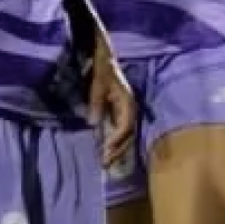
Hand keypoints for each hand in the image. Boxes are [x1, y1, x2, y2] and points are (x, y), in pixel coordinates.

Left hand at [89, 52, 137, 170]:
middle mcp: (131, 109)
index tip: (107, 150)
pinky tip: (106, 151)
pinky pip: (120, 131)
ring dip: (117, 149)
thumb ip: (96, 103)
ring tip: (106, 162)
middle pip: (128, 135)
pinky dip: (114, 142)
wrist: (106, 59)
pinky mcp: (121, 112)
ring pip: (125, 135)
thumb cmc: (102, 70)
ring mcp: (127, 111)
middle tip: (105, 164)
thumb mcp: (97, 85)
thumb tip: (93, 123)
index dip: (117, 139)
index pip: (126, 126)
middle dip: (118, 150)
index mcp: (128, 102)